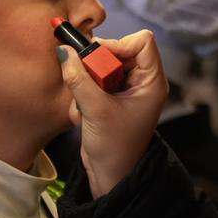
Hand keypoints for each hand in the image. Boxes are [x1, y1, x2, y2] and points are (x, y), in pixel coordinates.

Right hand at [56, 29, 167, 196]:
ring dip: (87, 83)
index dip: (119, 44)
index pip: (143, 41)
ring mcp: (126, 90)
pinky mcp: (111, 98)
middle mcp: (142, 82)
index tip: (97, 59)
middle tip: (85, 83)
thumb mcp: (95, 110)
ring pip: (102, 67)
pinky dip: (84, 94)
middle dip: (96, 67)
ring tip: (85, 108)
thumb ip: (79, 79)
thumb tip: (65, 52)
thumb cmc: (114, 147)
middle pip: (118, 51)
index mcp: (152, 82)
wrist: (110, 176)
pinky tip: (84, 116)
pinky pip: (93, 81)